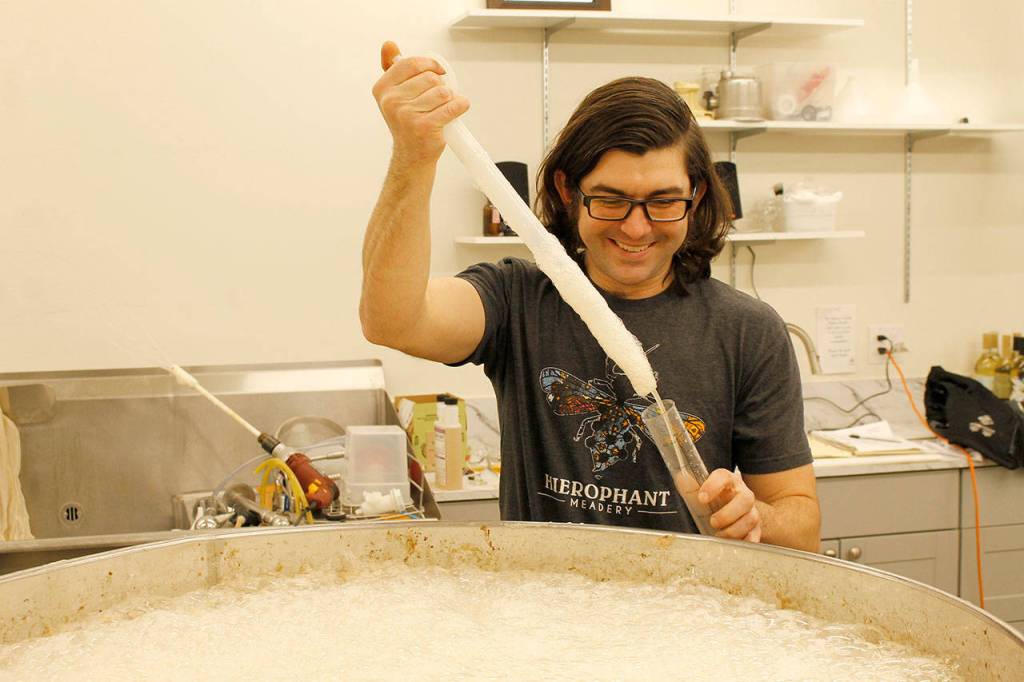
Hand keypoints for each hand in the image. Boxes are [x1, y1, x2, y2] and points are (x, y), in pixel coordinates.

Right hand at [372, 41, 470, 165]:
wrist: (411, 156)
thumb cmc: (407, 122)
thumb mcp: (394, 94)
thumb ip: (392, 68)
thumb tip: (389, 44)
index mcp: (382, 89)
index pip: (412, 63)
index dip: (430, 65)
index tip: (438, 72)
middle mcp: (391, 102)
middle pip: (430, 77)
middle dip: (440, 86)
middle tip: (436, 101)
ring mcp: (407, 115)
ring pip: (443, 92)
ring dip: (449, 99)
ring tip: (442, 109)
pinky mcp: (425, 127)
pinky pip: (453, 106)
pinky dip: (460, 106)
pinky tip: (456, 110)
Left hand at [699, 469, 761, 542]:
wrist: (738, 508)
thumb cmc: (718, 498)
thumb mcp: (704, 490)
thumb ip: (692, 486)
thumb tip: (682, 477)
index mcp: (728, 481)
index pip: (723, 476)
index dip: (713, 486)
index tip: (701, 498)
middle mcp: (743, 494)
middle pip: (745, 499)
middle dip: (728, 514)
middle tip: (713, 522)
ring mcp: (751, 511)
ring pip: (750, 519)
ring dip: (733, 530)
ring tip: (718, 535)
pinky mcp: (755, 528)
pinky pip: (755, 535)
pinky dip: (745, 541)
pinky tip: (733, 545)